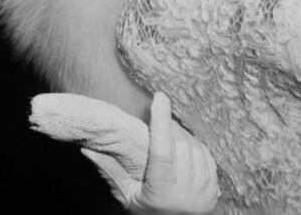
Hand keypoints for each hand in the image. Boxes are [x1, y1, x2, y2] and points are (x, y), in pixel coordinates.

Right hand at [82, 92, 219, 213]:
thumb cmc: (147, 213)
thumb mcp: (127, 196)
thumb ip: (111, 171)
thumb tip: (87, 149)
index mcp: (162, 191)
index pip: (162, 150)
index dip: (161, 121)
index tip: (159, 96)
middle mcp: (186, 192)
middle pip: (180, 144)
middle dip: (170, 128)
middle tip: (160, 119)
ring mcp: (203, 191)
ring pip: (195, 147)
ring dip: (183, 137)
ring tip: (171, 138)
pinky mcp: (213, 189)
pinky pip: (207, 156)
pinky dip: (196, 147)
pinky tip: (185, 149)